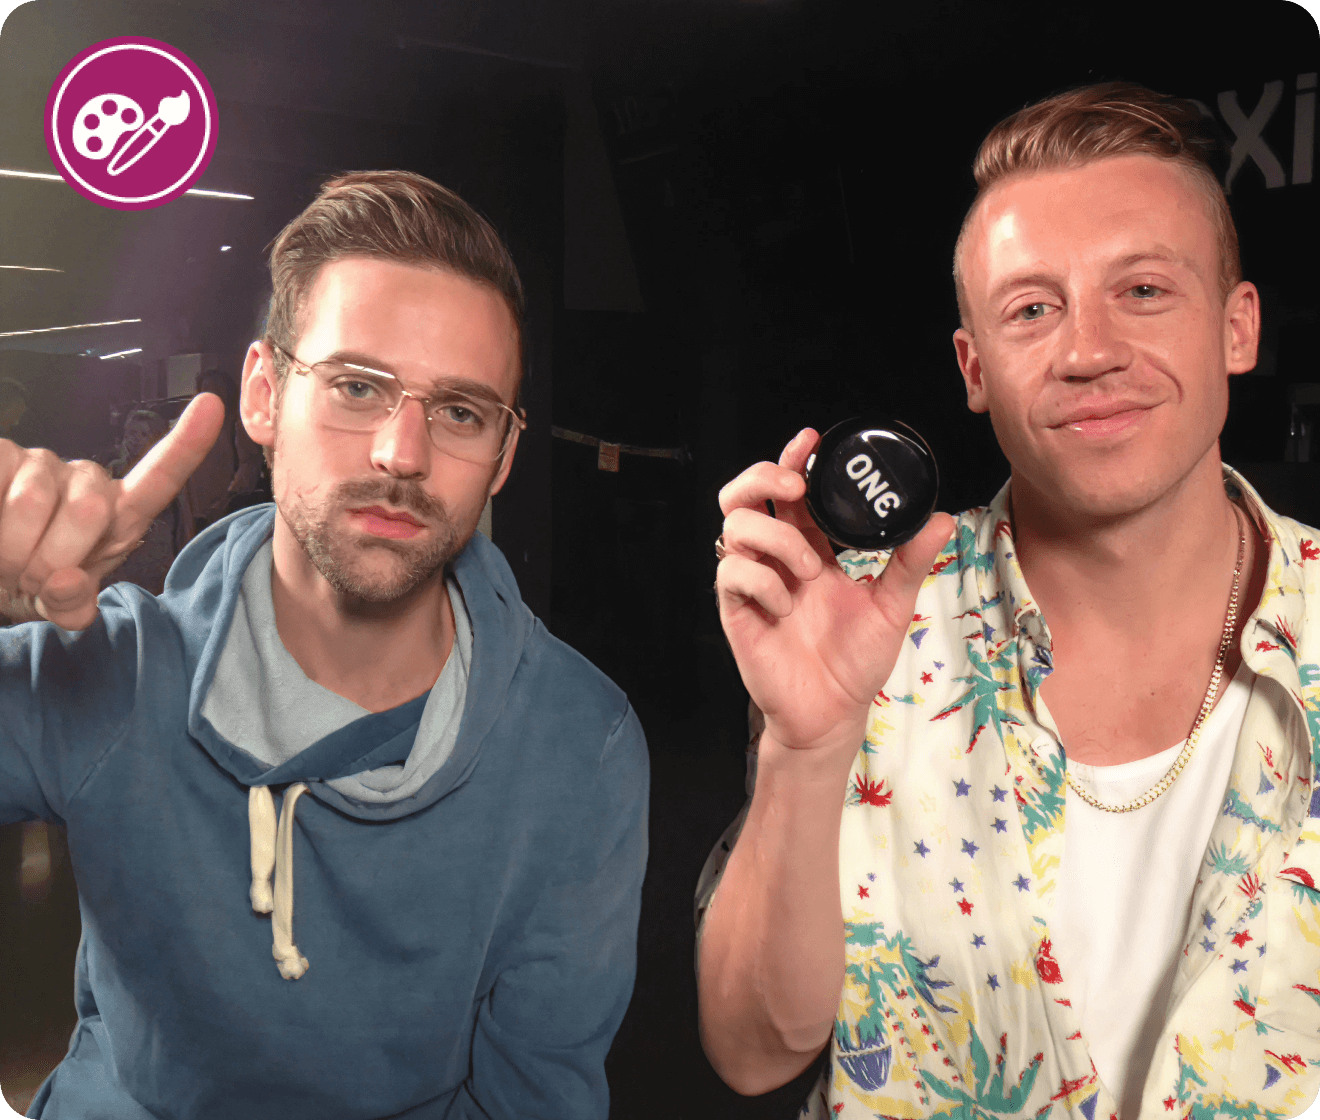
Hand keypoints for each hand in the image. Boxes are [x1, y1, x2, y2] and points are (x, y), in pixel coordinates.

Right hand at [0, 393, 224, 629]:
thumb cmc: (29, 581)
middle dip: (51, 560)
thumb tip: (68, 584)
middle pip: (89, 510)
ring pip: (33, 502)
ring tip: (8, 560)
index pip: (160, 477)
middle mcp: (88, 481)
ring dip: (12, 549)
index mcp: (118, 515)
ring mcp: (43, 463)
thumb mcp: (57, 605)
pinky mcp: (2, 454)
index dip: (187, 444)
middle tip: (32, 578)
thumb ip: (72, 605)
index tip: (212, 405)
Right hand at [716, 428, 953, 754]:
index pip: (789, 491)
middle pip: (744, 495)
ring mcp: (754, 582)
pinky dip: (764, 581)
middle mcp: (776, 559)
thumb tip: (941, 518)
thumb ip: (909, 561)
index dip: (792, 460)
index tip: (810, 440)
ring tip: (809, 570)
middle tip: (795, 486)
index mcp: (808, 548)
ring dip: (777, 539)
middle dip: (763, 477)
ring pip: (736, 527)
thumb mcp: (891, 605)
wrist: (831, 714)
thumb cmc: (855, 662)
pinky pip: (734, 574)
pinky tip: (786, 606)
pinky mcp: (738, 610)